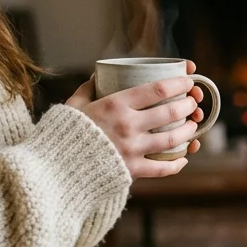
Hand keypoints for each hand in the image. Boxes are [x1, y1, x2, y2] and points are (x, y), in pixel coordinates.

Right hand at [65, 60, 207, 178]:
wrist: (54, 168)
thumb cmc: (64, 133)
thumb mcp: (74, 105)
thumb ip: (88, 89)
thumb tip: (98, 76)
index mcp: (115, 104)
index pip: (158, 89)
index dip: (179, 82)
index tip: (188, 79)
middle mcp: (127, 125)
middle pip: (171, 112)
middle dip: (188, 104)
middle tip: (192, 102)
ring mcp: (132, 149)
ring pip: (173, 139)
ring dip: (188, 131)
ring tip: (192, 125)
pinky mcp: (132, 171)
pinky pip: (163, 168)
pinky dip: (177, 163)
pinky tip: (183, 157)